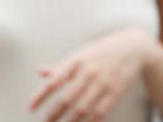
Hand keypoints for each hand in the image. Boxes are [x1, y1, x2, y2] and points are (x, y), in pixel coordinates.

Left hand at [28, 26, 156, 121]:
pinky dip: (91, 121)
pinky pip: (100, 111)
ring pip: (83, 108)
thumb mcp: (79, 54)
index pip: (53, 81)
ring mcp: (102, 82)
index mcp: (75, 60)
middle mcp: (87, 72)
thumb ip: (60, 66)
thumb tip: (40, 71)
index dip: (40, 95)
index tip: (30, 107)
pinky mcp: (116, 91)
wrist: (132, 47)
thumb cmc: (101, 51)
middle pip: (67, 98)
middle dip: (54, 114)